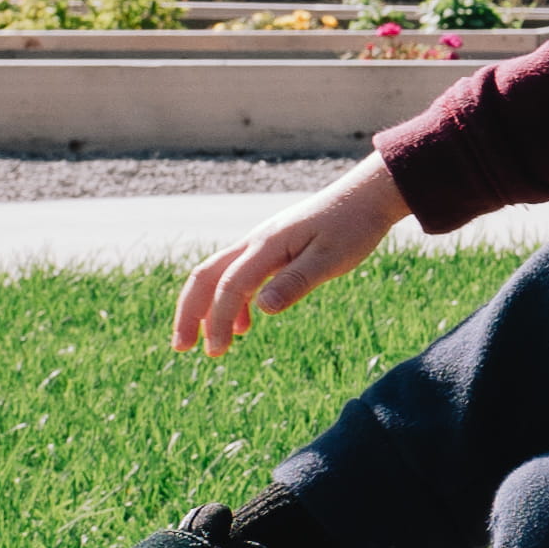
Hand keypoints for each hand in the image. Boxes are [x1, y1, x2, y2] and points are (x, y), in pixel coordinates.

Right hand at [175, 157, 409, 353]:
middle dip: (190, 313)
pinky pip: (241, 275)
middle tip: (181, 347)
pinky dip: (235, 301)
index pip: (230, 286)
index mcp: (267, 245)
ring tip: (212, 344)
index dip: (217, 320)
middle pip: (206, 276)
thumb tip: (261, 308)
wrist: (367, 196)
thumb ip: (296, 282)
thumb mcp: (331, 259)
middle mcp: (256, 242)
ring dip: (209, 309)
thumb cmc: (354, 226)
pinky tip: (245, 325)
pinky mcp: (273, 247)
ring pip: (220, 275)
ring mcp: (262, 243)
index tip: (215, 351)